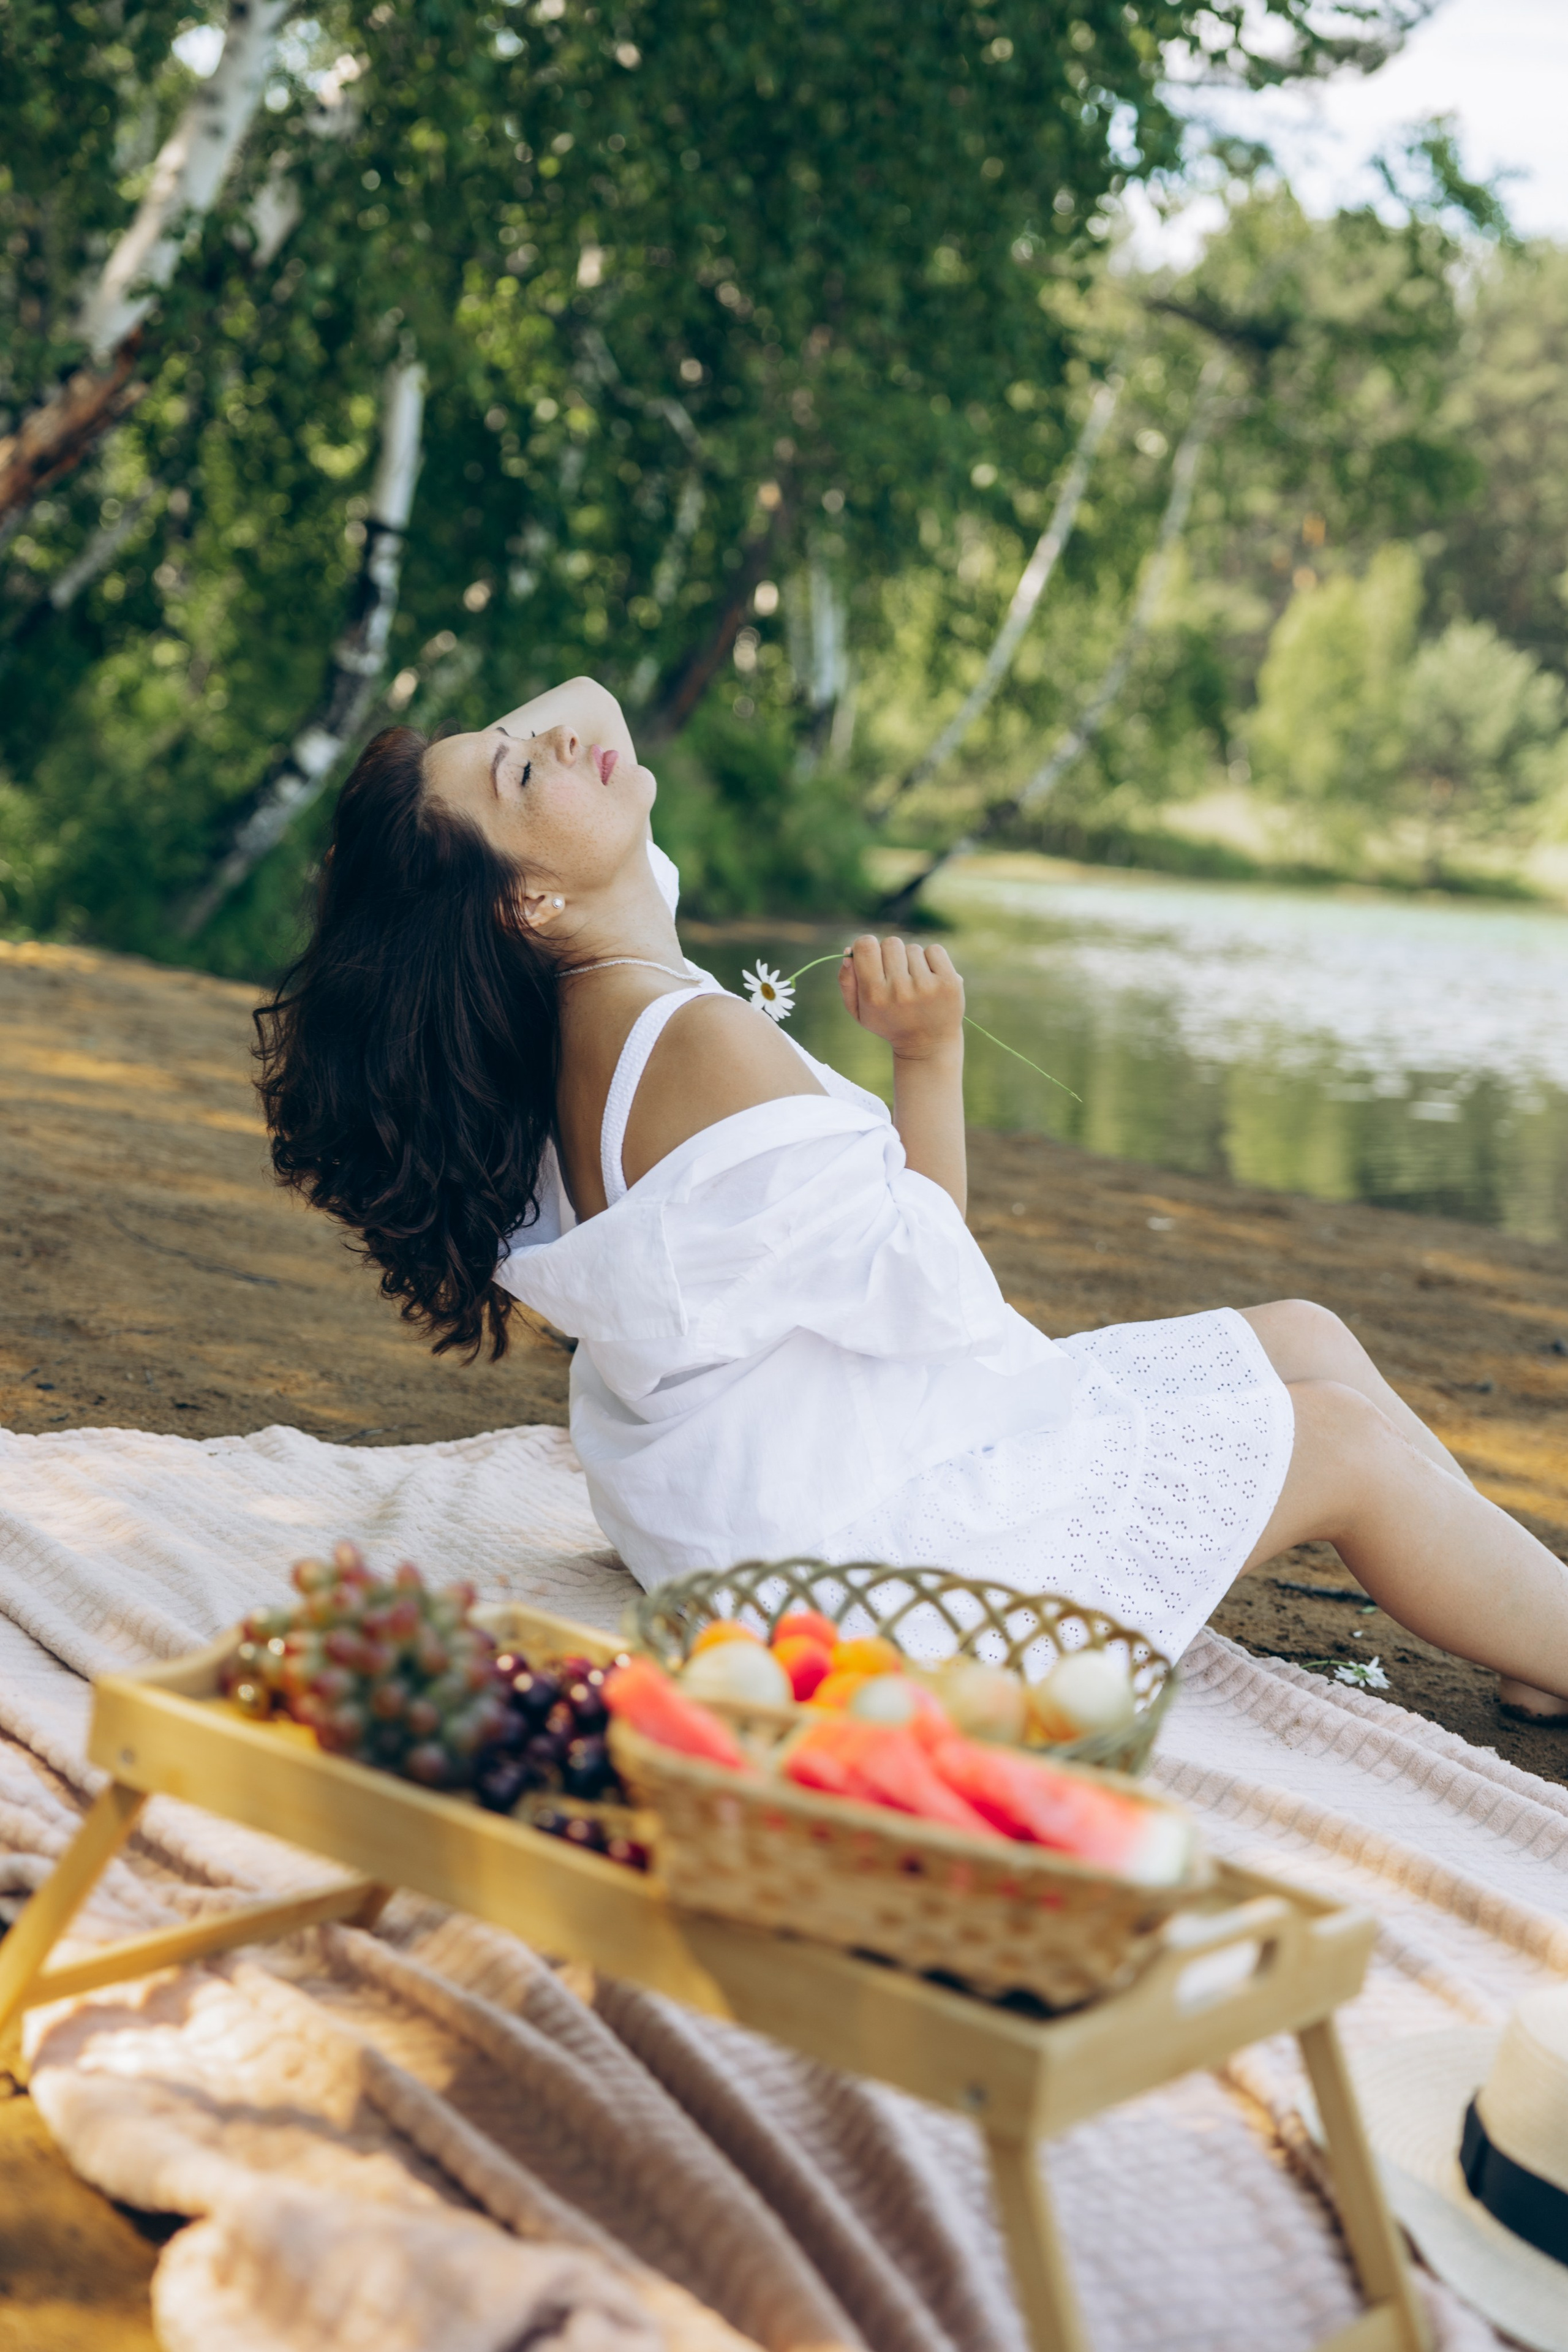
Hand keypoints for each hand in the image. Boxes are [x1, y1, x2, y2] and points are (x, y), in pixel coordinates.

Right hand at [838, 935, 963, 1061]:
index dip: (866, 945)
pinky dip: (931, 959)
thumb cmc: (889, 1022)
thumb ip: (847, 982)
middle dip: (891, 954)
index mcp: (874, 995)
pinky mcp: (949, 982)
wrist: (928, 1045)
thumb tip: (848, 951)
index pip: (866, 945)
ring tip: (915, 983)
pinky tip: (930, 978)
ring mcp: (926, 986)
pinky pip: (935, 950)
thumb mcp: (859, 1011)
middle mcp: (899, 990)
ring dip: (912, 960)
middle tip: (896, 976)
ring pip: (913, 948)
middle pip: (890, 943)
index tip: (872, 956)